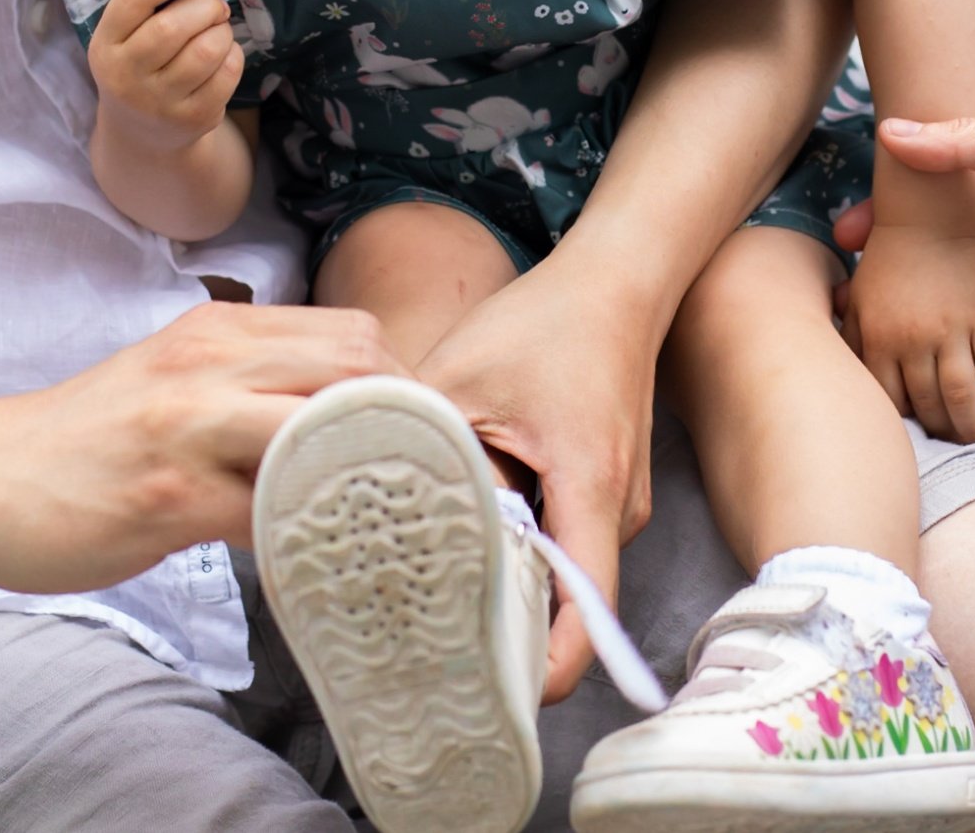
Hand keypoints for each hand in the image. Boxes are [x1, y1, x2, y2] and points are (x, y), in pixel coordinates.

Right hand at [0, 303, 402, 594]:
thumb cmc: (83, 442)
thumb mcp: (171, 383)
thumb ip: (248, 387)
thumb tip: (341, 426)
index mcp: (218, 332)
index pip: (353, 334)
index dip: (403, 388)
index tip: (424, 443)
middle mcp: (208, 363)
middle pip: (357, 368)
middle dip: (408, 427)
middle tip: (425, 489)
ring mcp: (188, 427)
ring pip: (322, 428)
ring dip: (366, 477)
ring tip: (385, 524)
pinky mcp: (166, 495)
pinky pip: (268, 513)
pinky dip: (305, 537)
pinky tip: (315, 561)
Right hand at [87, 0, 242, 151]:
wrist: (141, 132)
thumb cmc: (138, 63)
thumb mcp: (125, 35)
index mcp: (105, 44)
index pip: (134, 2)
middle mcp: (126, 76)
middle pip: (174, 27)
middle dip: (205, 6)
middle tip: (214, 5)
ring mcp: (159, 102)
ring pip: (207, 51)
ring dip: (222, 30)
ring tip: (217, 29)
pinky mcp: (193, 119)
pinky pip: (227, 73)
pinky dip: (233, 54)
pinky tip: (222, 55)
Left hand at [415, 258, 656, 703]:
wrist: (617, 281)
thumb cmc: (546, 321)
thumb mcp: (464, 375)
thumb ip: (417, 439)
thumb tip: (357, 495)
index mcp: (590, 492)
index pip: (582, 623)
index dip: (536, 675)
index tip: (478, 693)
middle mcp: (615, 512)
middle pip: (566, 609)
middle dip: (503, 637)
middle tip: (424, 652)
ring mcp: (615, 504)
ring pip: (558, 573)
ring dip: (505, 586)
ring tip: (431, 593)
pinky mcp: (602, 491)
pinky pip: (560, 541)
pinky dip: (517, 550)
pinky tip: (462, 535)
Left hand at [834, 223, 974, 442]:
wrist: (928, 211)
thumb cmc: (886, 256)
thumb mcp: (859, 296)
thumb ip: (851, 336)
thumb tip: (837, 374)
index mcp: (880, 337)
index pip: (888, 399)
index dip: (898, 423)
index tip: (907, 439)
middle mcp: (914, 339)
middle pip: (926, 405)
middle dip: (935, 433)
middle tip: (946, 451)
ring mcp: (952, 330)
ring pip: (963, 396)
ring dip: (970, 427)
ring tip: (974, 443)